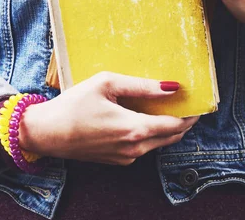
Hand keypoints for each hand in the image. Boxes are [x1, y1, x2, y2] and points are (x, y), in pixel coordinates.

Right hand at [18, 71, 198, 164]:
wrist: (45, 133)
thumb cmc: (73, 105)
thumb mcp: (106, 84)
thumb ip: (142, 86)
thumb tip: (171, 88)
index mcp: (134, 129)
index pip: (176, 126)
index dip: (192, 115)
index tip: (200, 103)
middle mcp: (134, 148)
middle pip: (171, 137)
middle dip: (184, 122)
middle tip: (189, 104)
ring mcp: (125, 157)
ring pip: (158, 144)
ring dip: (168, 129)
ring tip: (169, 108)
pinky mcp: (116, 160)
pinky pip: (143, 147)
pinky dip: (151, 135)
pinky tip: (144, 118)